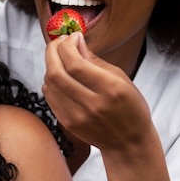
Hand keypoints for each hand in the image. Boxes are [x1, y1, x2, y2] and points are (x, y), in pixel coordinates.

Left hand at [42, 32, 153, 152]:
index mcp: (110, 89)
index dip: (68, 45)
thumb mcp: (122, 79)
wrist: (128, 143)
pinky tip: (59, 74)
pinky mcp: (67, 123)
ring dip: (50, 64)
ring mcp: (77, 116)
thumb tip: (76, 42)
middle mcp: (91, 104)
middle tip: (60, 41)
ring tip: (60, 56)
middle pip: (57, 72)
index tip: (73, 36)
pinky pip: (50, 95)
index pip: (76, 64)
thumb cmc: (130, 108)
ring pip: (50, 83)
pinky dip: (50, 80)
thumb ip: (95, 61)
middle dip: (53, 50)